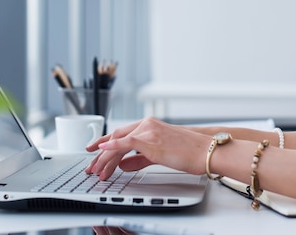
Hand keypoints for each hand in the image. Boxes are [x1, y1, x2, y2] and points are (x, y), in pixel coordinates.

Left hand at [85, 117, 210, 179]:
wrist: (204, 151)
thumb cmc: (188, 153)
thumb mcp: (159, 155)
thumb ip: (139, 158)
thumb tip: (122, 164)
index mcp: (149, 125)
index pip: (121, 134)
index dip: (105, 143)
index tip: (93, 152)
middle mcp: (146, 124)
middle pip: (115, 137)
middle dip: (100, 153)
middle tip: (91, 166)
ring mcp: (148, 130)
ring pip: (118, 142)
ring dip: (104, 157)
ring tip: (97, 170)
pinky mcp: (151, 139)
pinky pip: (126, 142)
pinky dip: (112, 145)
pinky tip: (102, 150)